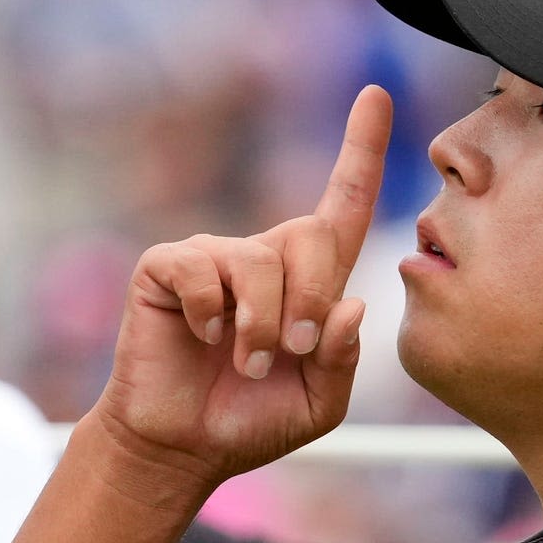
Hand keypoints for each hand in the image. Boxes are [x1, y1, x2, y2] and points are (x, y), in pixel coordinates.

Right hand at [88, 87, 391, 507]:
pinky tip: (201, 337)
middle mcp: (262, 257)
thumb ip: (343, 360)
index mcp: (308, 282)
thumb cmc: (251, 419)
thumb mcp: (319, 403)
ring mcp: (213, 258)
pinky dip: (209, 313)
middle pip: (313, 235)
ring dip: (262, 324)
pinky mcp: (167, 267)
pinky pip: (202, 270)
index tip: (375, 95)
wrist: (183, 447)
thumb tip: (352, 305)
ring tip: (246, 362)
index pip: (343, 207)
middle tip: (291, 351)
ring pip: (259, 261)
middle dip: (311, 299)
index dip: (361, 152)